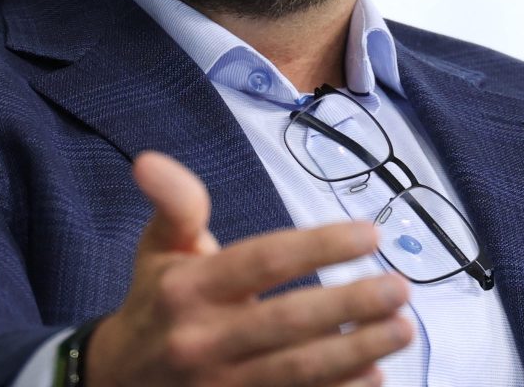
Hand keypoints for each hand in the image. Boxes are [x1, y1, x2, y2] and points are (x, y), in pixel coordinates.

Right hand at [86, 151, 412, 386]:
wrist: (119, 381)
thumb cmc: (157, 301)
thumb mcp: (159, 247)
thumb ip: (175, 203)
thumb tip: (149, 160)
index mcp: (189, 288)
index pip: (265, 261)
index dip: (321, 246)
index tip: (371, 234)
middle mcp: (203, 339)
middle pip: (290, 321)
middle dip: (353, 304)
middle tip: (401, 288)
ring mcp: (220, 385)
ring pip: (300, 371)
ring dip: (358, 351)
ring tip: (403, 330)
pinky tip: (375, 374)